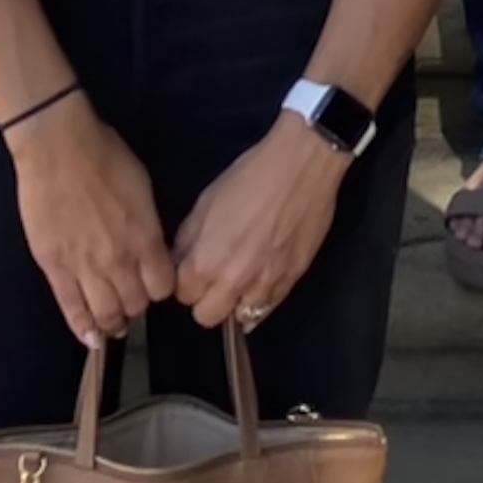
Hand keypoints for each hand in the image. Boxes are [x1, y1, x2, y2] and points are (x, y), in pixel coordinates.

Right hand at [7, 97, 178, 343]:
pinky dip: (82, 328)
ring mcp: (84, 267)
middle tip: (131, 301)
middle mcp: (118, 260)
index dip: (161, 288)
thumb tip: (150, 249)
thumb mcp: (143, 188)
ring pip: (106, 314)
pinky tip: (90, 337)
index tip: (155, 283)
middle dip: (137, 306)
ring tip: (112, 323)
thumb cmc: (105, 157)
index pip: (163, 287)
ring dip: (112, 322)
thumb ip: (148, 226)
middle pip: (136, 304)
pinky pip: (71, 309)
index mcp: (145, 238)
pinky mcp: (54, 268)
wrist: (58, 149)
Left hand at [172, 123, 347, 332]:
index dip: (187, 281)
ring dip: (236, 301)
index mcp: (206, 262)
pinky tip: (261, 280)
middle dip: (206, 299)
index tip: (195, 268)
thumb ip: (188, 239)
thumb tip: (181, 260)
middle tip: (215, 276)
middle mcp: (233, 282)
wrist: (302, 165)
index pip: (182, 296)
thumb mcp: (206, 202)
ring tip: (242, 277)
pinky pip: (269, 308)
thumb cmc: (250, 176)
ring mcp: (266, 285)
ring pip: (240, 317)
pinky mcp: (293, 280)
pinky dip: (261, 299)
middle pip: (207, 317)